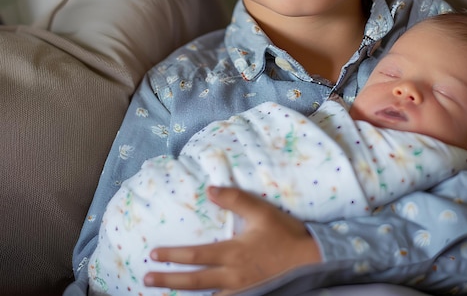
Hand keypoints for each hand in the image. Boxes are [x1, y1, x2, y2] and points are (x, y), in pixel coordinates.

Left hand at [144, 186, 320, 294]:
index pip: (195, 256)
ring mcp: (240, 291)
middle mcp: (231, 276)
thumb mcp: (262, 212)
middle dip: (168, 279)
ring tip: (167, 294)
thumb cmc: (286, 236)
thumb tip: (210, 189)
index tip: (154, 254)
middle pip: (193, 281)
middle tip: (147, 277)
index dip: (173, 256)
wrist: (312, 262)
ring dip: (183, 295)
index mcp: (233, 253)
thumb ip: (235, 199)